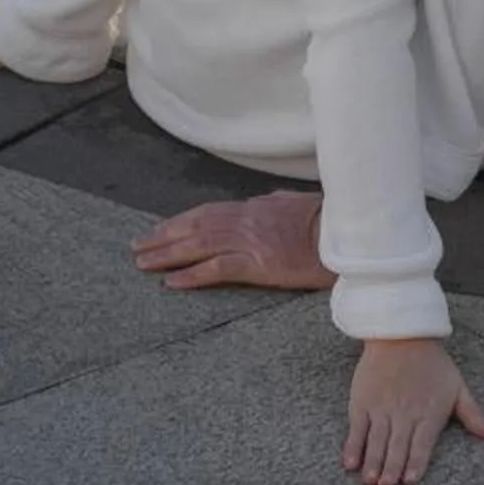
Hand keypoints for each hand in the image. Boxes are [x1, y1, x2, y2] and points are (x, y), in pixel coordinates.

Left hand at [129, 190, 333, 290]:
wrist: (347, 236)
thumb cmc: (326, 221)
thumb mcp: (295, 203)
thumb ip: (274, 203)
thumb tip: (262, 201)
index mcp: (253, 207)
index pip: (205, 213)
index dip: (178, 222)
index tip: (157, 230)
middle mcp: (245, 220)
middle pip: (193, 227)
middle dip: (162, 237)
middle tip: (136, 248)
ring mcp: (250, 241)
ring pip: (198, 245)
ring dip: (166, 254)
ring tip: (142, 263)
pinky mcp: (258, 264)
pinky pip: (217, 270)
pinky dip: (192, 275)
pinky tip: (172, 283)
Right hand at [345, 337, 483, 484]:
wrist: (402, 334)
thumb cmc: (432, 363)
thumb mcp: (458, 387)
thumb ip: (473, 415)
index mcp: (428, 413)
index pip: (421, 444)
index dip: (415, 463)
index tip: (410, 481)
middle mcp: (404, 413)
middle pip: (397, 446)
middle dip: (391, 468)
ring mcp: (381, 408)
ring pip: (376, 440)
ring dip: (372, 462)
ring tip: (370, 480)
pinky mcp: (363, 402)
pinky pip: (357, 428)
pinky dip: (353, 446)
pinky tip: (350, 462)